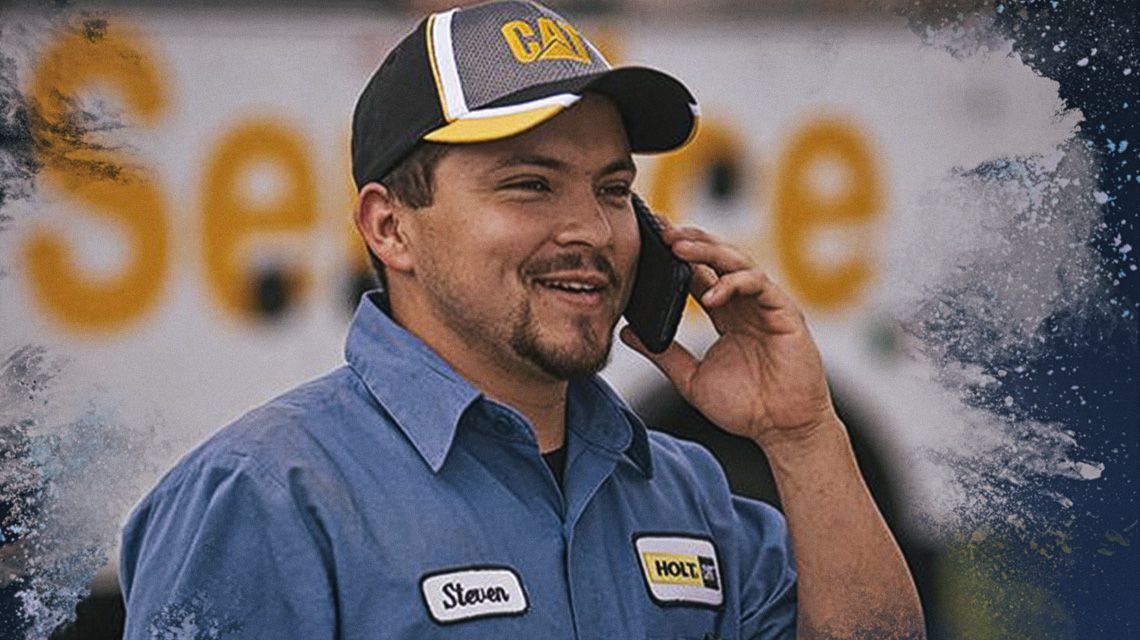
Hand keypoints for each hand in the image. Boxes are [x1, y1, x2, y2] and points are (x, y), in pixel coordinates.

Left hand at [620, 225, 836, 448]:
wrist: (782, 432)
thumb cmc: (746, 408)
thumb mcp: (691, 378)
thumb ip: (662, 353)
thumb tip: (627, 331)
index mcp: (727, 315)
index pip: (700, 273)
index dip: (677, 255)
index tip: (649, 240)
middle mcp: (746, 304)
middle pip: (718, 259)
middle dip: (690, 240)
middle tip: (661, 230)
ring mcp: (767, 306)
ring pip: (738, 262)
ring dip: (708, 251)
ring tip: (678, 247)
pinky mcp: (786, 314)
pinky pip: (760, 286)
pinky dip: (734, 284)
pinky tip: (711, 295)